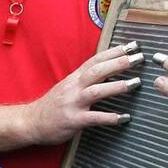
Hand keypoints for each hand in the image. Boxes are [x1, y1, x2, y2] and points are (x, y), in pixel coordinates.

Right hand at [27, 43, 142, 144]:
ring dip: (116, 86)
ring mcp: (72, 104)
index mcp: (74, 78)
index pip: (95, 60)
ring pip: (95, 91)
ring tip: (135, 83)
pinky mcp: (72, 120)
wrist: (29, 122)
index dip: (113, 52)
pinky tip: (124, 118)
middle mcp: (73, 88)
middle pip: (97, 71)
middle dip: (118, 63)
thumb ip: (85, 79)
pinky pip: (93, 118)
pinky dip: (109, 118)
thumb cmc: (52, 106)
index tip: (132, 45)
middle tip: (138, 57)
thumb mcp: (67, 87)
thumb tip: (109, 71)